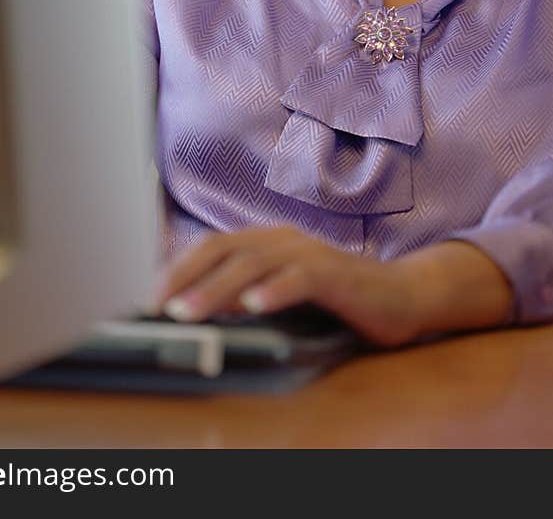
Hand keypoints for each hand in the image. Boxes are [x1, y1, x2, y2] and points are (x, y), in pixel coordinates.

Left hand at [153, 226, 424, 346]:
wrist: (401, 294)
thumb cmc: (338, 297)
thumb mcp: (283, 291)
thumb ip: (246, 293)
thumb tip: (195, 308)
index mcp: (269, 241)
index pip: (214, 245)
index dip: (180, 267)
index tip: (150, 296)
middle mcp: (284, 240)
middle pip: (226, 249)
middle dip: (186, 276)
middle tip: (157, 305)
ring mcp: (310, 254)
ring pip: (254, 264)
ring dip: (217, 288)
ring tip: (190, 312)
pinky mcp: (335, 275)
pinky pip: (300, 278)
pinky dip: (275, 291)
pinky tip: (255, 306)